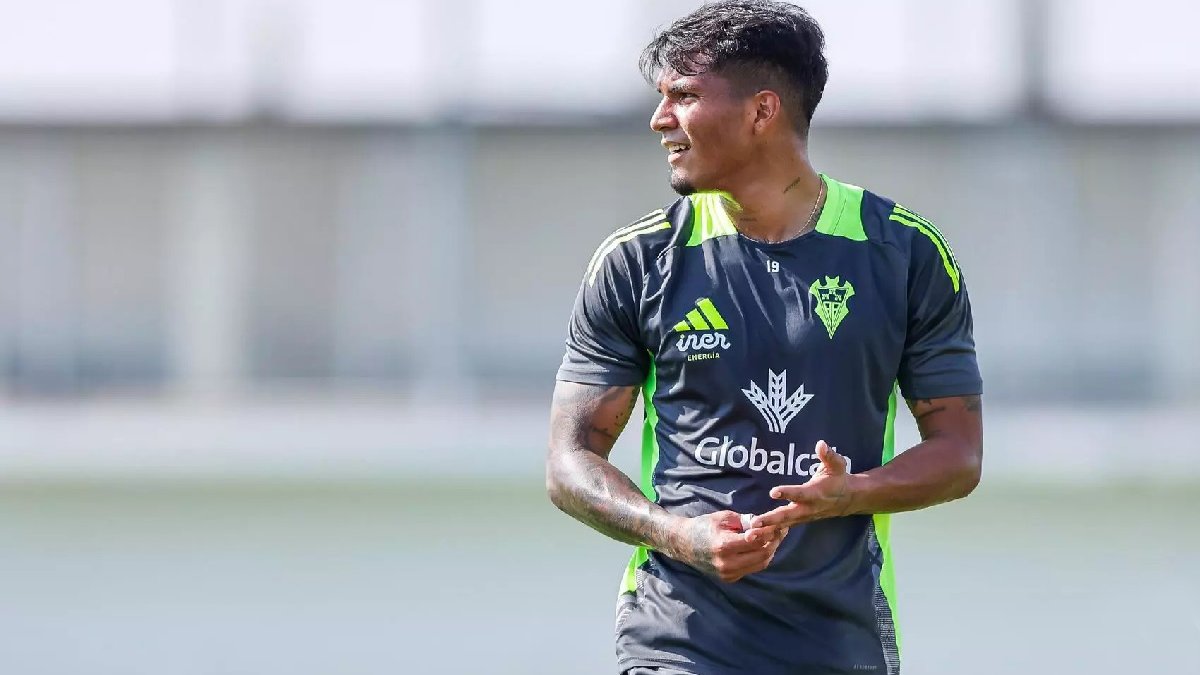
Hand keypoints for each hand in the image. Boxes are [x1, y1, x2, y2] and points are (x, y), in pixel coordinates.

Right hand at [668, 510, 787, 582]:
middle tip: (781, 531)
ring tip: (775, 538)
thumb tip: (765, 524)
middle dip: (775, 542)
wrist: (683, 544)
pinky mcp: (729, 579)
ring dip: (770, 551)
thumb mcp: (724, 517)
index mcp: (724, 545)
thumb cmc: (703, 526)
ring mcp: (728, 574)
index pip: (757, 540)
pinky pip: (752, 569)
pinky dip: (760, 558)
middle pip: (763, 555)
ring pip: (760, 564)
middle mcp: (727, 563)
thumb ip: (745, 521)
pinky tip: (762, 547)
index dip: (771, 532)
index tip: (778, 523)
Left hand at [751, 440, 854, 528]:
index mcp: (815, 493)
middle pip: (787, 515)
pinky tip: (753, 536)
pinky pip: (783, 529)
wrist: (846, 499)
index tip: (773, 492)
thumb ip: (829, 455)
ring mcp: (802, 516)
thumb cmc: (838, 478)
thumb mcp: (838, 465)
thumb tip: (821, 444)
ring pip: (783, 525)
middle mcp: (808, 507)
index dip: (787, 493)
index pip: (799, 493)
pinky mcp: (798, 520)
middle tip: (755, 522)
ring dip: (766, 530)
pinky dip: (770, 533)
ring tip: (749, 534)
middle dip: (771, 519)